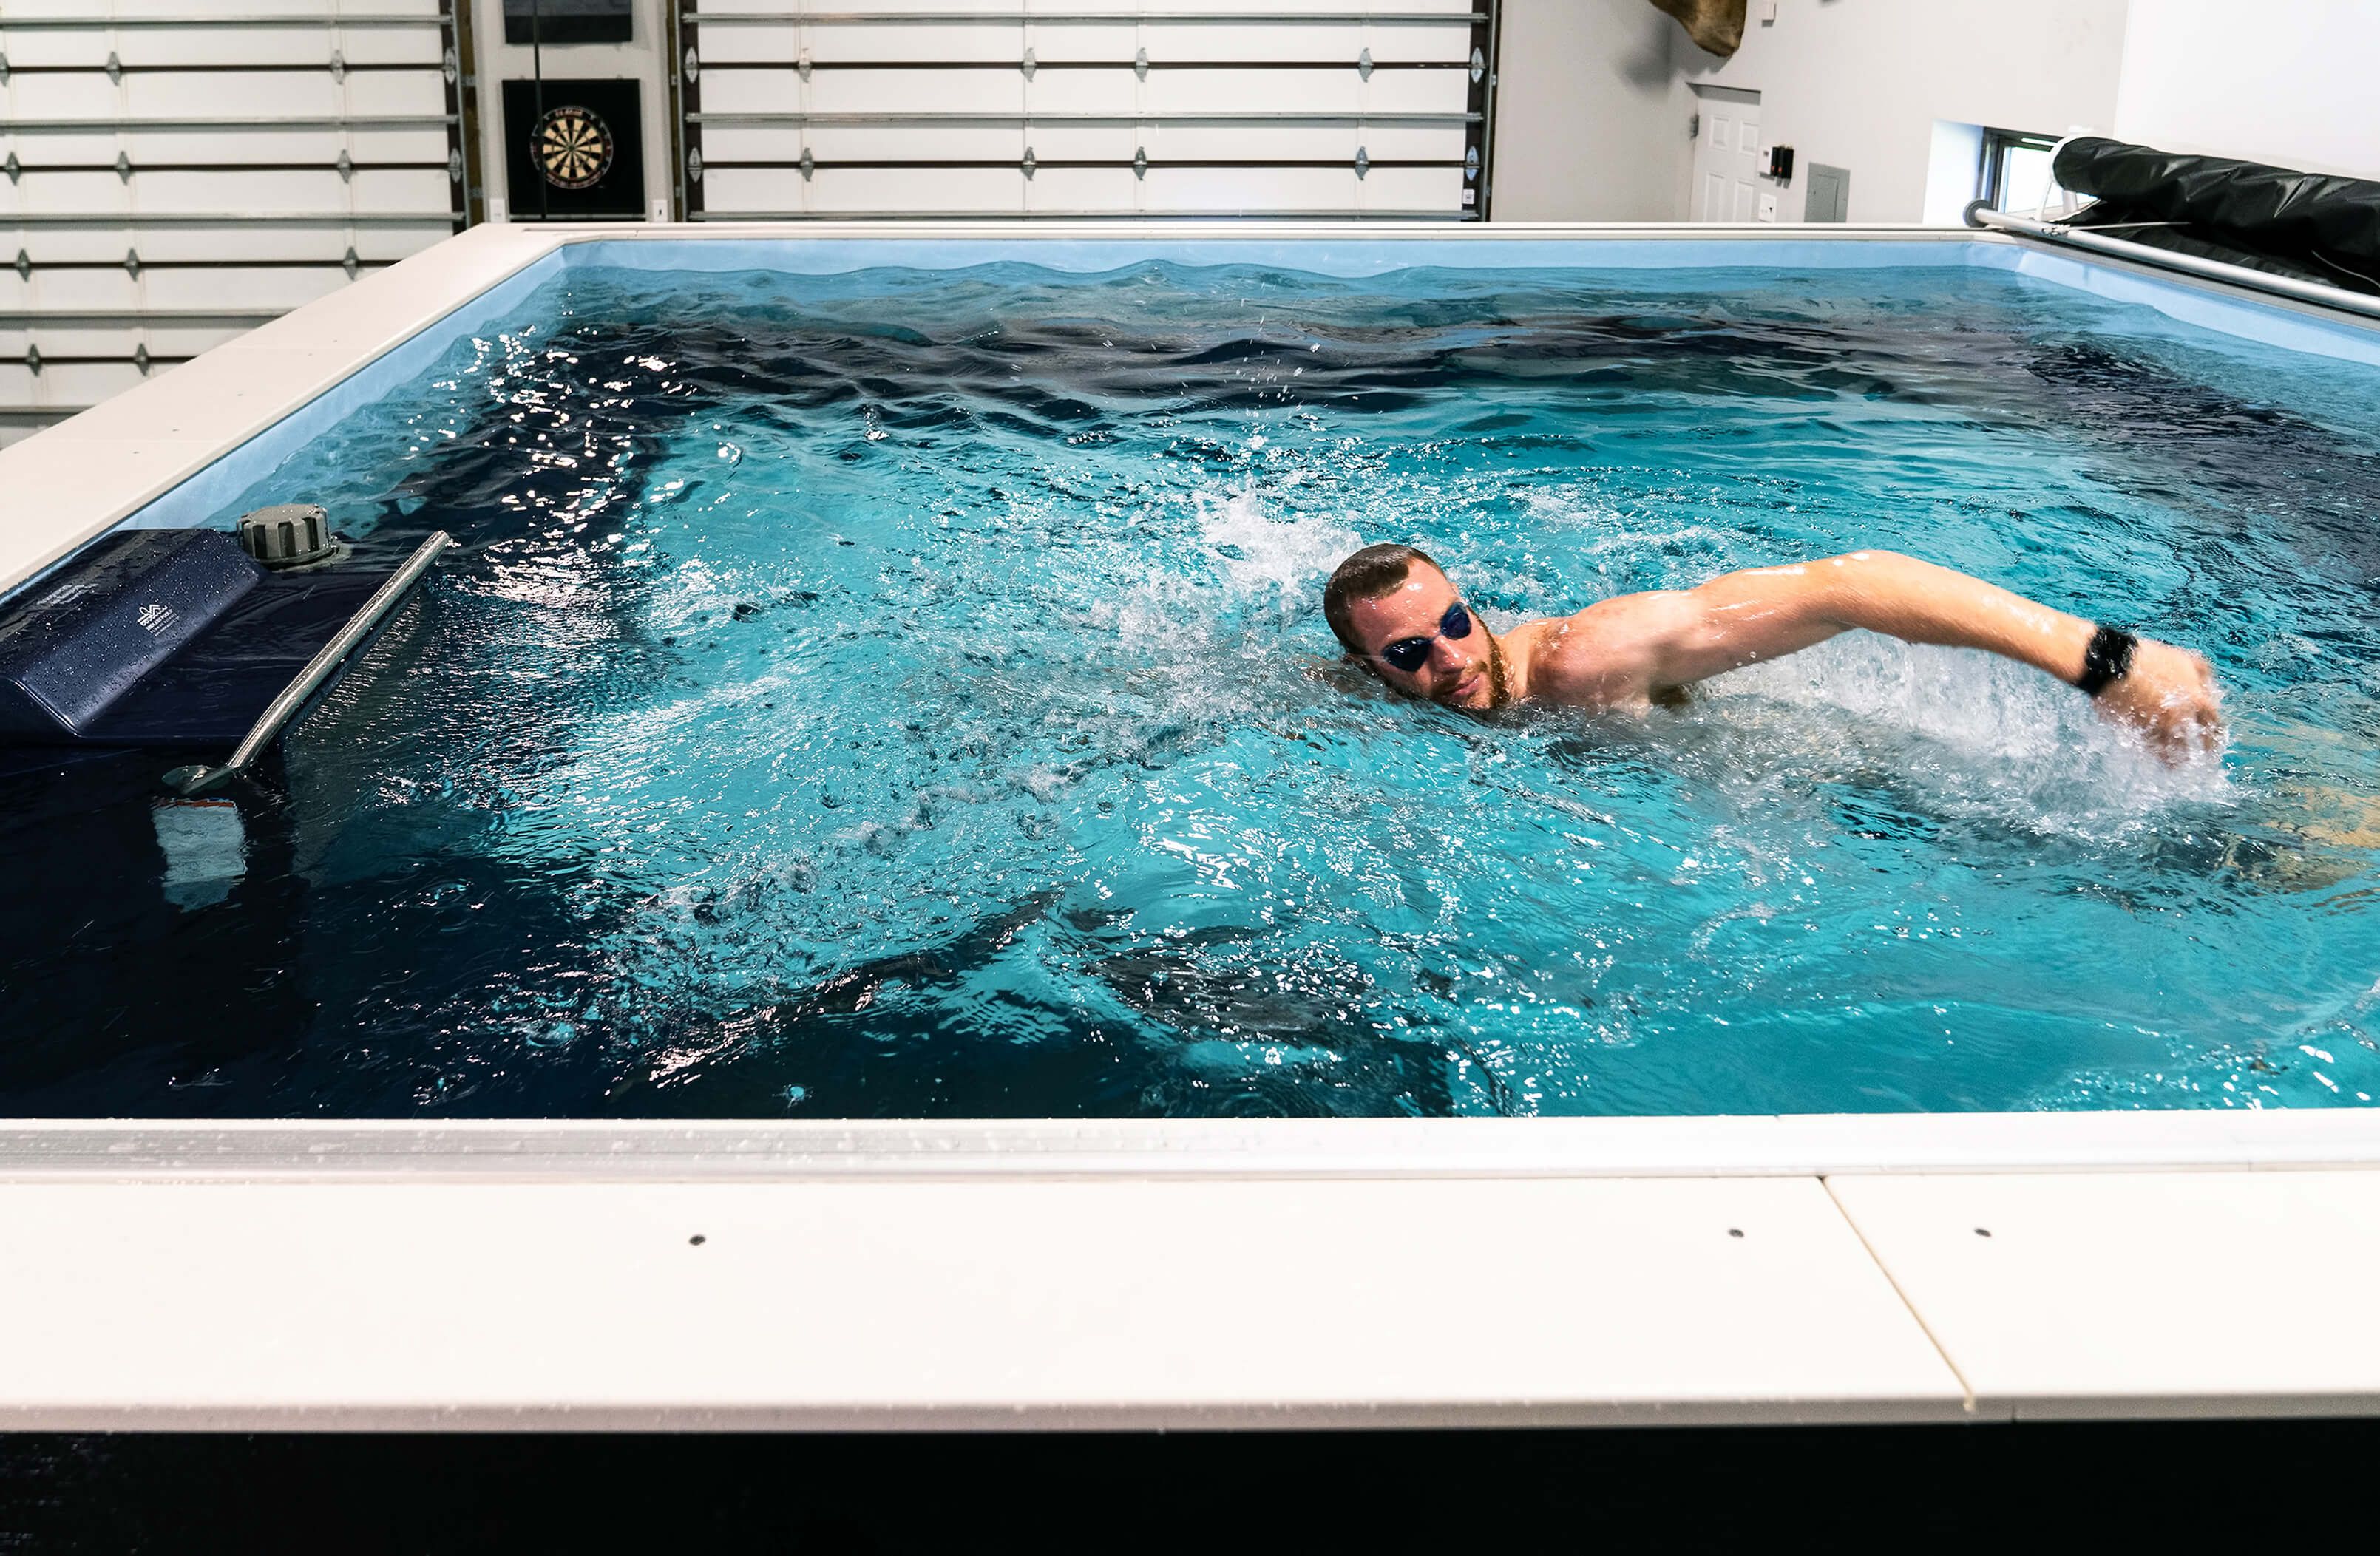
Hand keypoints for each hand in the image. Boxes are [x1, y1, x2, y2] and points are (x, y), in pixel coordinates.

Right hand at [2093, 637, 2223, 760]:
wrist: (2112, 664)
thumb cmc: (2148, 659)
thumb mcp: (2182, 658)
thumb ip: (2202, 674)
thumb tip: (2210, 688)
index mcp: (2197, 699)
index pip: (2215, 724)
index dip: (2216, 735)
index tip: (2213, 742)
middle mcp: (2182, 716)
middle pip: (2198, 743)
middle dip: (2201, 753)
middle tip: (2200, 760)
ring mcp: (2160, 726)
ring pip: (2174, 750)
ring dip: (2176, 759)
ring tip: (2175, 765)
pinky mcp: (2139, 732)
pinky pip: (2151, 749)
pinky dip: (2155, 754)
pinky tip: (2155, 756)